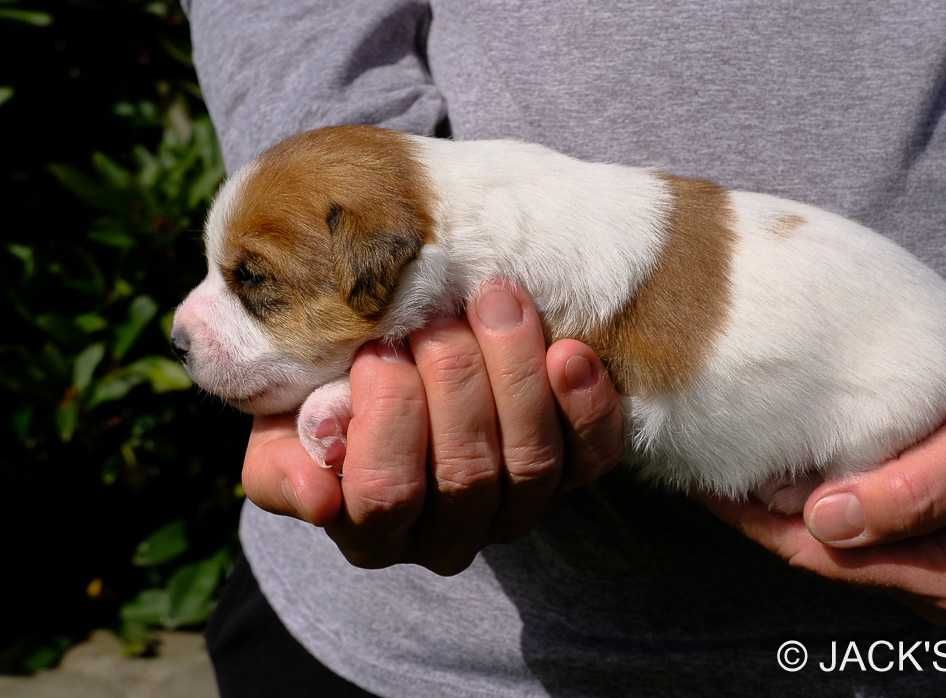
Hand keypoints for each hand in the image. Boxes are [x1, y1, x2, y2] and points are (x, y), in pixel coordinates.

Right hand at [240, 281, 624, 572]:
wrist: (391, 371)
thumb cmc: (326, 401)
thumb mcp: (281, 432)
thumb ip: (284, 468)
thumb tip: (319, 498)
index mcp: (374, 531)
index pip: (386, 495)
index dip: (386, 418)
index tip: (377, 350)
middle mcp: (452, 534)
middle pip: (466, 474)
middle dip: (453, 381)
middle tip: (436, 316)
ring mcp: (518, 506)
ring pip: (532, 462)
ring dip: (516, 375)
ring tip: (496, 303)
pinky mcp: (573, 473)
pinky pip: (593, 453)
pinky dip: (586, 405)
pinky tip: (571, 353)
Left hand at [705, 348, 945, 622]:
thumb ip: (919, 488)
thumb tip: (826, 520)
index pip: (829, 557)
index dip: (763, 525)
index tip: (712, 488)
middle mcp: (934, 580)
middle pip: (823, 553)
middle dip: (761, 516)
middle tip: (706, 468)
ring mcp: (933, 557)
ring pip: (835, 536)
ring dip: (784, 504)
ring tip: (731, 462)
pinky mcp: (931, 525)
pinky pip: (859, 516)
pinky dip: (817, 490)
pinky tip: (784, 462)